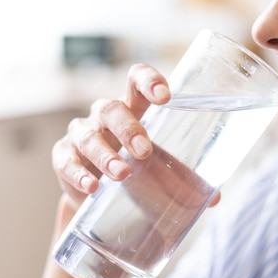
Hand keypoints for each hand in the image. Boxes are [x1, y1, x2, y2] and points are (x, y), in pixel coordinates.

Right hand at [52, 64, 170, 209]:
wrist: (98, 195)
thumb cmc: (134, 169)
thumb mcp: (158, 166)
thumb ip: (182, 177)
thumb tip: (214, 197)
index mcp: (133, 109)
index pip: (136, 80)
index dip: (148, 81)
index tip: (165, 96)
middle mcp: (104, 117)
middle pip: (111, 108)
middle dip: (128, 128)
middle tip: (144, 151)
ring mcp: (81, 135)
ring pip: (88, 135)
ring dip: (105, 154)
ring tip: (121, 174)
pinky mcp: (63, 158)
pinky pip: (66, 161)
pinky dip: (78, 174)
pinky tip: (91, 187)